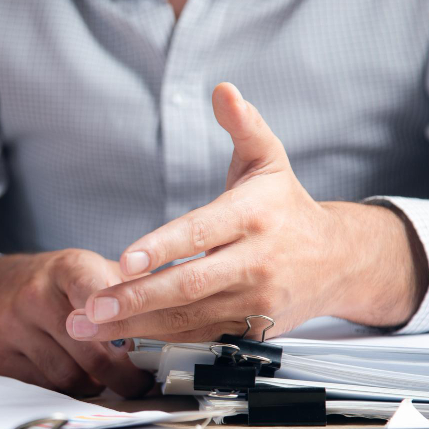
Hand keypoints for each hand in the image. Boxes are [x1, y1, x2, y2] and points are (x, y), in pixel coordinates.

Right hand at [0, 251, 153, 396]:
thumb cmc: (59, 284)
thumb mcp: (93, 271)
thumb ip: (130, 293)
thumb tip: (177, 320)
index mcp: (68, 267)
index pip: (98, 295)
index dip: (122, 323)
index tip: (143, 348)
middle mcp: (35, 293)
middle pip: (90, 351)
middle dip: (122, 375)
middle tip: (139, 384)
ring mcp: (12, 324)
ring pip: (68, 376)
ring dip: (94, 384)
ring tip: (105, 376)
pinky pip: (45, 386)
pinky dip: (66, 388)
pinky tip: (75, 374)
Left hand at [66, 82, 427, 342]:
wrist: (339, 261)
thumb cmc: (287, 208)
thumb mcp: (269, 160)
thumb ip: (244, 125)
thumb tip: (222, 89)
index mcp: (255, 215)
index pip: (202, 232)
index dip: (163, 247)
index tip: (125, 259)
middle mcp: (257, 261)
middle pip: (190, 284)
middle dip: (137, 298)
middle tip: (91, 307)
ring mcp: (257, 301)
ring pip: (190, 317)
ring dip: (137, 326)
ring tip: (89, 326)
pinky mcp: (254, 330)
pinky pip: (202, 337)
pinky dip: (162, 339)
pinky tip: (123, 338)